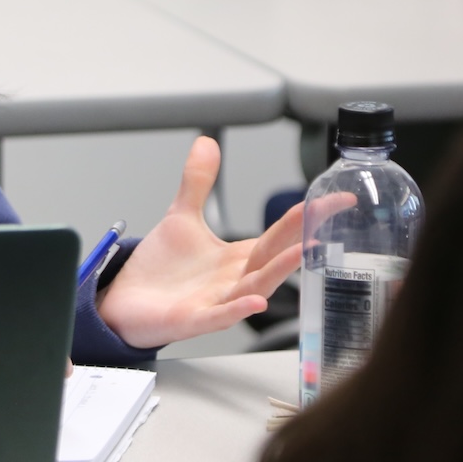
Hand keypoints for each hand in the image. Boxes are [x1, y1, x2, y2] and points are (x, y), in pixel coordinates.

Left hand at [96, 136, 306, 349]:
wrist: (124, 303)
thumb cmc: (160, 271)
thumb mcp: (182, 218)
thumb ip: (198, 183)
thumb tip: (207, 141)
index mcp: (238, 257)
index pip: (280, 234)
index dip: (307, 215)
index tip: (337, 198)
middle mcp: (234, 280)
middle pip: (273, 256)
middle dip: (299, 237)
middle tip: (325, 217)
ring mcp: (217, 302)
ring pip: (256, 286)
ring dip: (278, 271)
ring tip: (301, 252)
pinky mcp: (193, 320)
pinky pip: (220, 316)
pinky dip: (238, 309)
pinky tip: (256, 300)